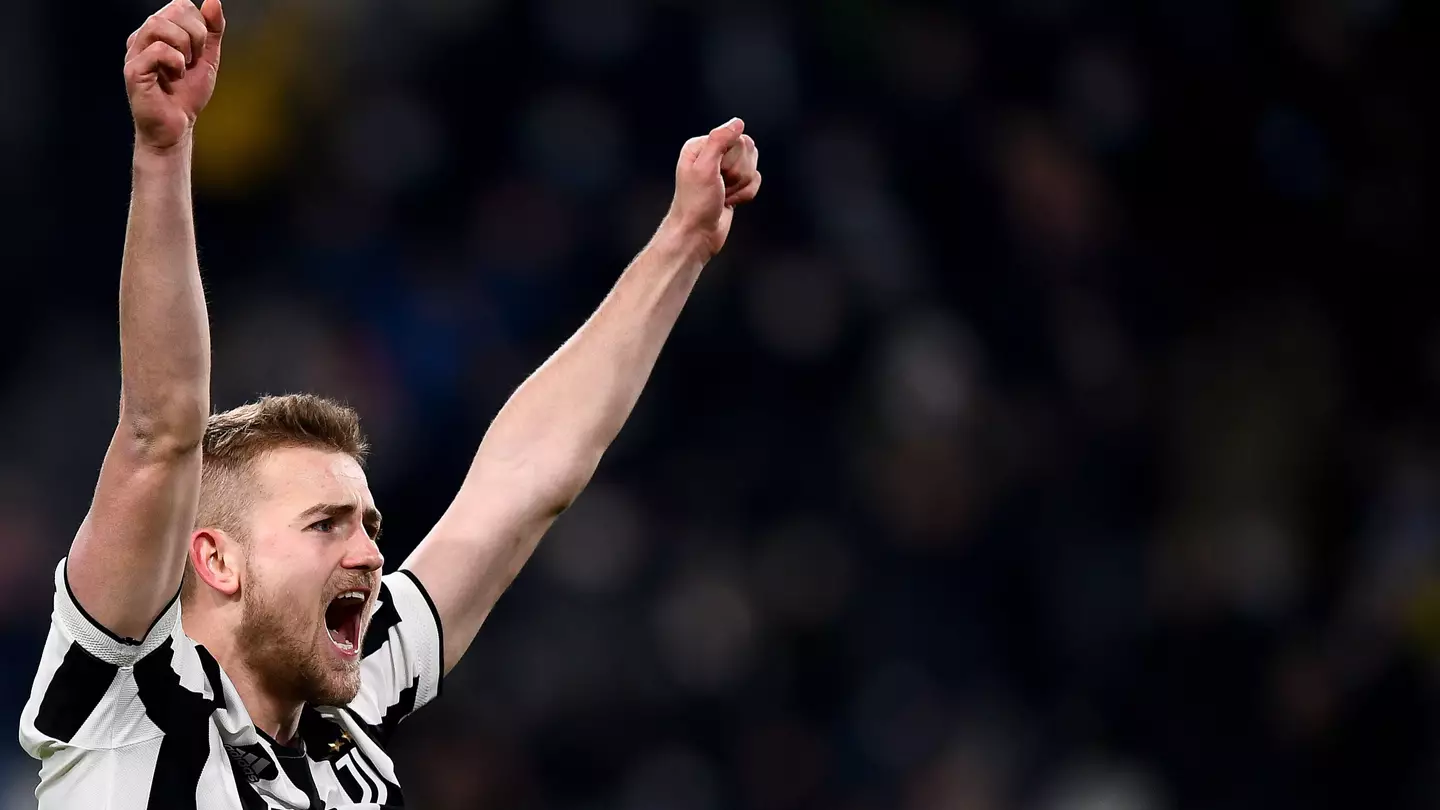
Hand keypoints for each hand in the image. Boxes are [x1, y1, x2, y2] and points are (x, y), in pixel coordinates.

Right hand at [124, 0, 225, 152]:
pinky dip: (174, 61)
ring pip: (159, 24)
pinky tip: (174, 76)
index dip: (200, 24)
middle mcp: (143, 37)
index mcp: (158, 32)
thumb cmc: (186, 94)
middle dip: (196, 34)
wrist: (177, 126)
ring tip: (184, 67)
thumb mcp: (207, 58)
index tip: (200, 50)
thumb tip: (213, 2)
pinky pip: (157, 49)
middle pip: (172, 10)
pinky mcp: (133, 69)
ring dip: (184, 46)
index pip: (180, 4)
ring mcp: (135, 52)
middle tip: (194, 60)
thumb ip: (212, 30)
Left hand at [667, 118, 761, 259]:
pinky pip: (754, 182)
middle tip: (720, 186)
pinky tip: (730, 201)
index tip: (718, 174)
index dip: (733, 159)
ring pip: (752, 167)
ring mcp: (724, 171)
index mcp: (701, 146)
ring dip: (741, 186)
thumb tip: (737, 123)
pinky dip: (745, 194)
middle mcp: (713, 155)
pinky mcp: (733, 185)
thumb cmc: (695, 203)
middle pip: (748, 151)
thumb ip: (720, 140)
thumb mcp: (704, 167)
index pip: (737, 138)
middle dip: (738, 173)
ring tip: (723, 195)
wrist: (697, 234)